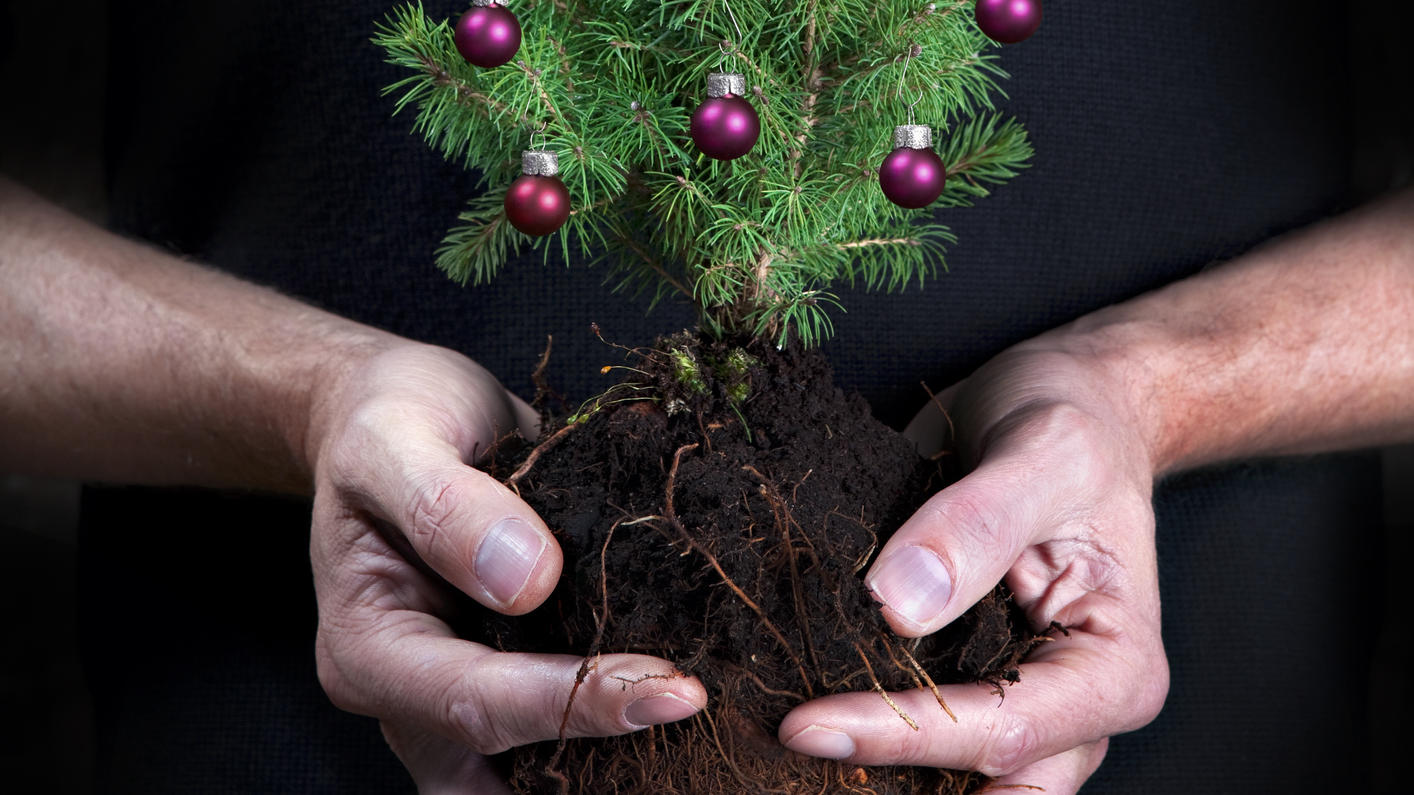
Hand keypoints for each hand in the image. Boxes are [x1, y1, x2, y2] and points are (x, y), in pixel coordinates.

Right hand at [306, 342, 705, 791]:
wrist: (395, 417)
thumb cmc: (386, 419)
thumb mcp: (396, 435)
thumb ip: (446, 504)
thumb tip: (527, 580)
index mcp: (369, 652)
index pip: (477, 705)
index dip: (575, 703)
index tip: (673, 687)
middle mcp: (411, 698)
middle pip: (505, 774)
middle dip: (603, 765)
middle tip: (700, 717)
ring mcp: (461, 698)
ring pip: (534, 776)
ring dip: (615, 764)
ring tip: (706, 730)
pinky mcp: (512, 677)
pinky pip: (562, 734)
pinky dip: (618, 731)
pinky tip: (686, 697)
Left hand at [778, 343, 1167, 793]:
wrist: (1070, 407)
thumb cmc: (1075, 426)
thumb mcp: (1041, 452)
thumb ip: (977, 524)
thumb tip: (896, 607)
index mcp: (1115, 669)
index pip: (1004, 729)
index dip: (903, 734)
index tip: (805, 724)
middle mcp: (1074, 708)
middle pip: (985, 781)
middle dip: (890, 781)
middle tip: (792, 746)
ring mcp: (1019, 701)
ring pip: (951, 779)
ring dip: (873, 772)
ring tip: (786, 743)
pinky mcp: (969, 681)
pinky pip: (919, 733)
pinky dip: (865, 733)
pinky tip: (797, 713)